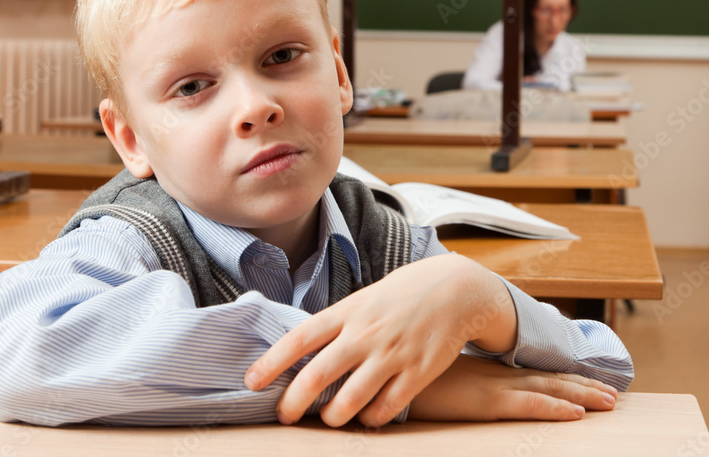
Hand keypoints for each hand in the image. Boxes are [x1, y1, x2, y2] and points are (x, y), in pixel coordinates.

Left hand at [243, 254, 516, 427]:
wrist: (457, 289)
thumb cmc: (404, 294)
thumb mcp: (365, 298)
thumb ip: (338, 323)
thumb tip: (302, 350)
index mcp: (349, 311)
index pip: (300, 339)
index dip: (272, 363)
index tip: (251, 382)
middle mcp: (366, 333)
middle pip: (318, 376)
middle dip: (293, 403)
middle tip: (284, 416)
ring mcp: (392, 354)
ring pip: (350, 400)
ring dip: (333, 417)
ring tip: (330, 420)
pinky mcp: (417, 373)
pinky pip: (386, 408)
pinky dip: (372, 418)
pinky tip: (368, 415)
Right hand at [409, 354, 617, 421]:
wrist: (386, 373)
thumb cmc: (408, 378)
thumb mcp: (439, 378)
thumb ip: (457, 381)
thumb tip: (464, 387)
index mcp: (488, 371)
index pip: (536, 373)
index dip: (565, 377)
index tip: (590, 381)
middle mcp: (497, 375)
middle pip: (551, 378)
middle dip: (584, 386)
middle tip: (613, 394)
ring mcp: (493, 387)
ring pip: (549, 389)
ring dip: (582, 396)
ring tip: (609, 402)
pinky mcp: (485, 402)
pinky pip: (528, 406)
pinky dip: (555, 408)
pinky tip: (576, 413)